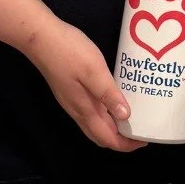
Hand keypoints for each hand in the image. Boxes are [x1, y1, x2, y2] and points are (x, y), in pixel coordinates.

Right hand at [25, 17, 144, 152]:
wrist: (40, 38)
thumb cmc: (70, 52)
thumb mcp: (94, 71)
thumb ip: (108, 94)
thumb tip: (126, 117)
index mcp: (85, 110)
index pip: (107, 139)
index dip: (125, 145)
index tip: (144, 140)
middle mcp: (77, 111)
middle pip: (100, 136)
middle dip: (120, 140)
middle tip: (141, 131)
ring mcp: (71, 101)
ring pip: (94, 124)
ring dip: (112, 127)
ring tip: (132, 117)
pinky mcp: (69, 91)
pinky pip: (90, 112)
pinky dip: (105, 114)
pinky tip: (114, 100)